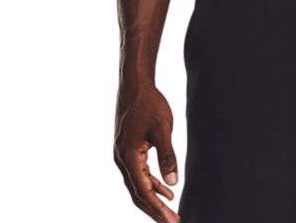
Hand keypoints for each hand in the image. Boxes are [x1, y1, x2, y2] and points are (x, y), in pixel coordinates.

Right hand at [114, 82, 179, 222]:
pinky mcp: (128, 150)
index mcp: (128, 157)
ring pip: (138, 185)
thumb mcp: (163, 129)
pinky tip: (167, 190)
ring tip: (172, 212)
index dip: (158, 208)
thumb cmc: (149, 104)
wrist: (135, 85)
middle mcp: (122, 160)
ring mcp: (123, 155)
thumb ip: (167, 156)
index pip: (143, 191)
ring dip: (154, 199)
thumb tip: (173, 182)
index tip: (171, 221)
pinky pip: (139, 174)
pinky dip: (152, 184)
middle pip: (138, 193)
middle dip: (155, 210)